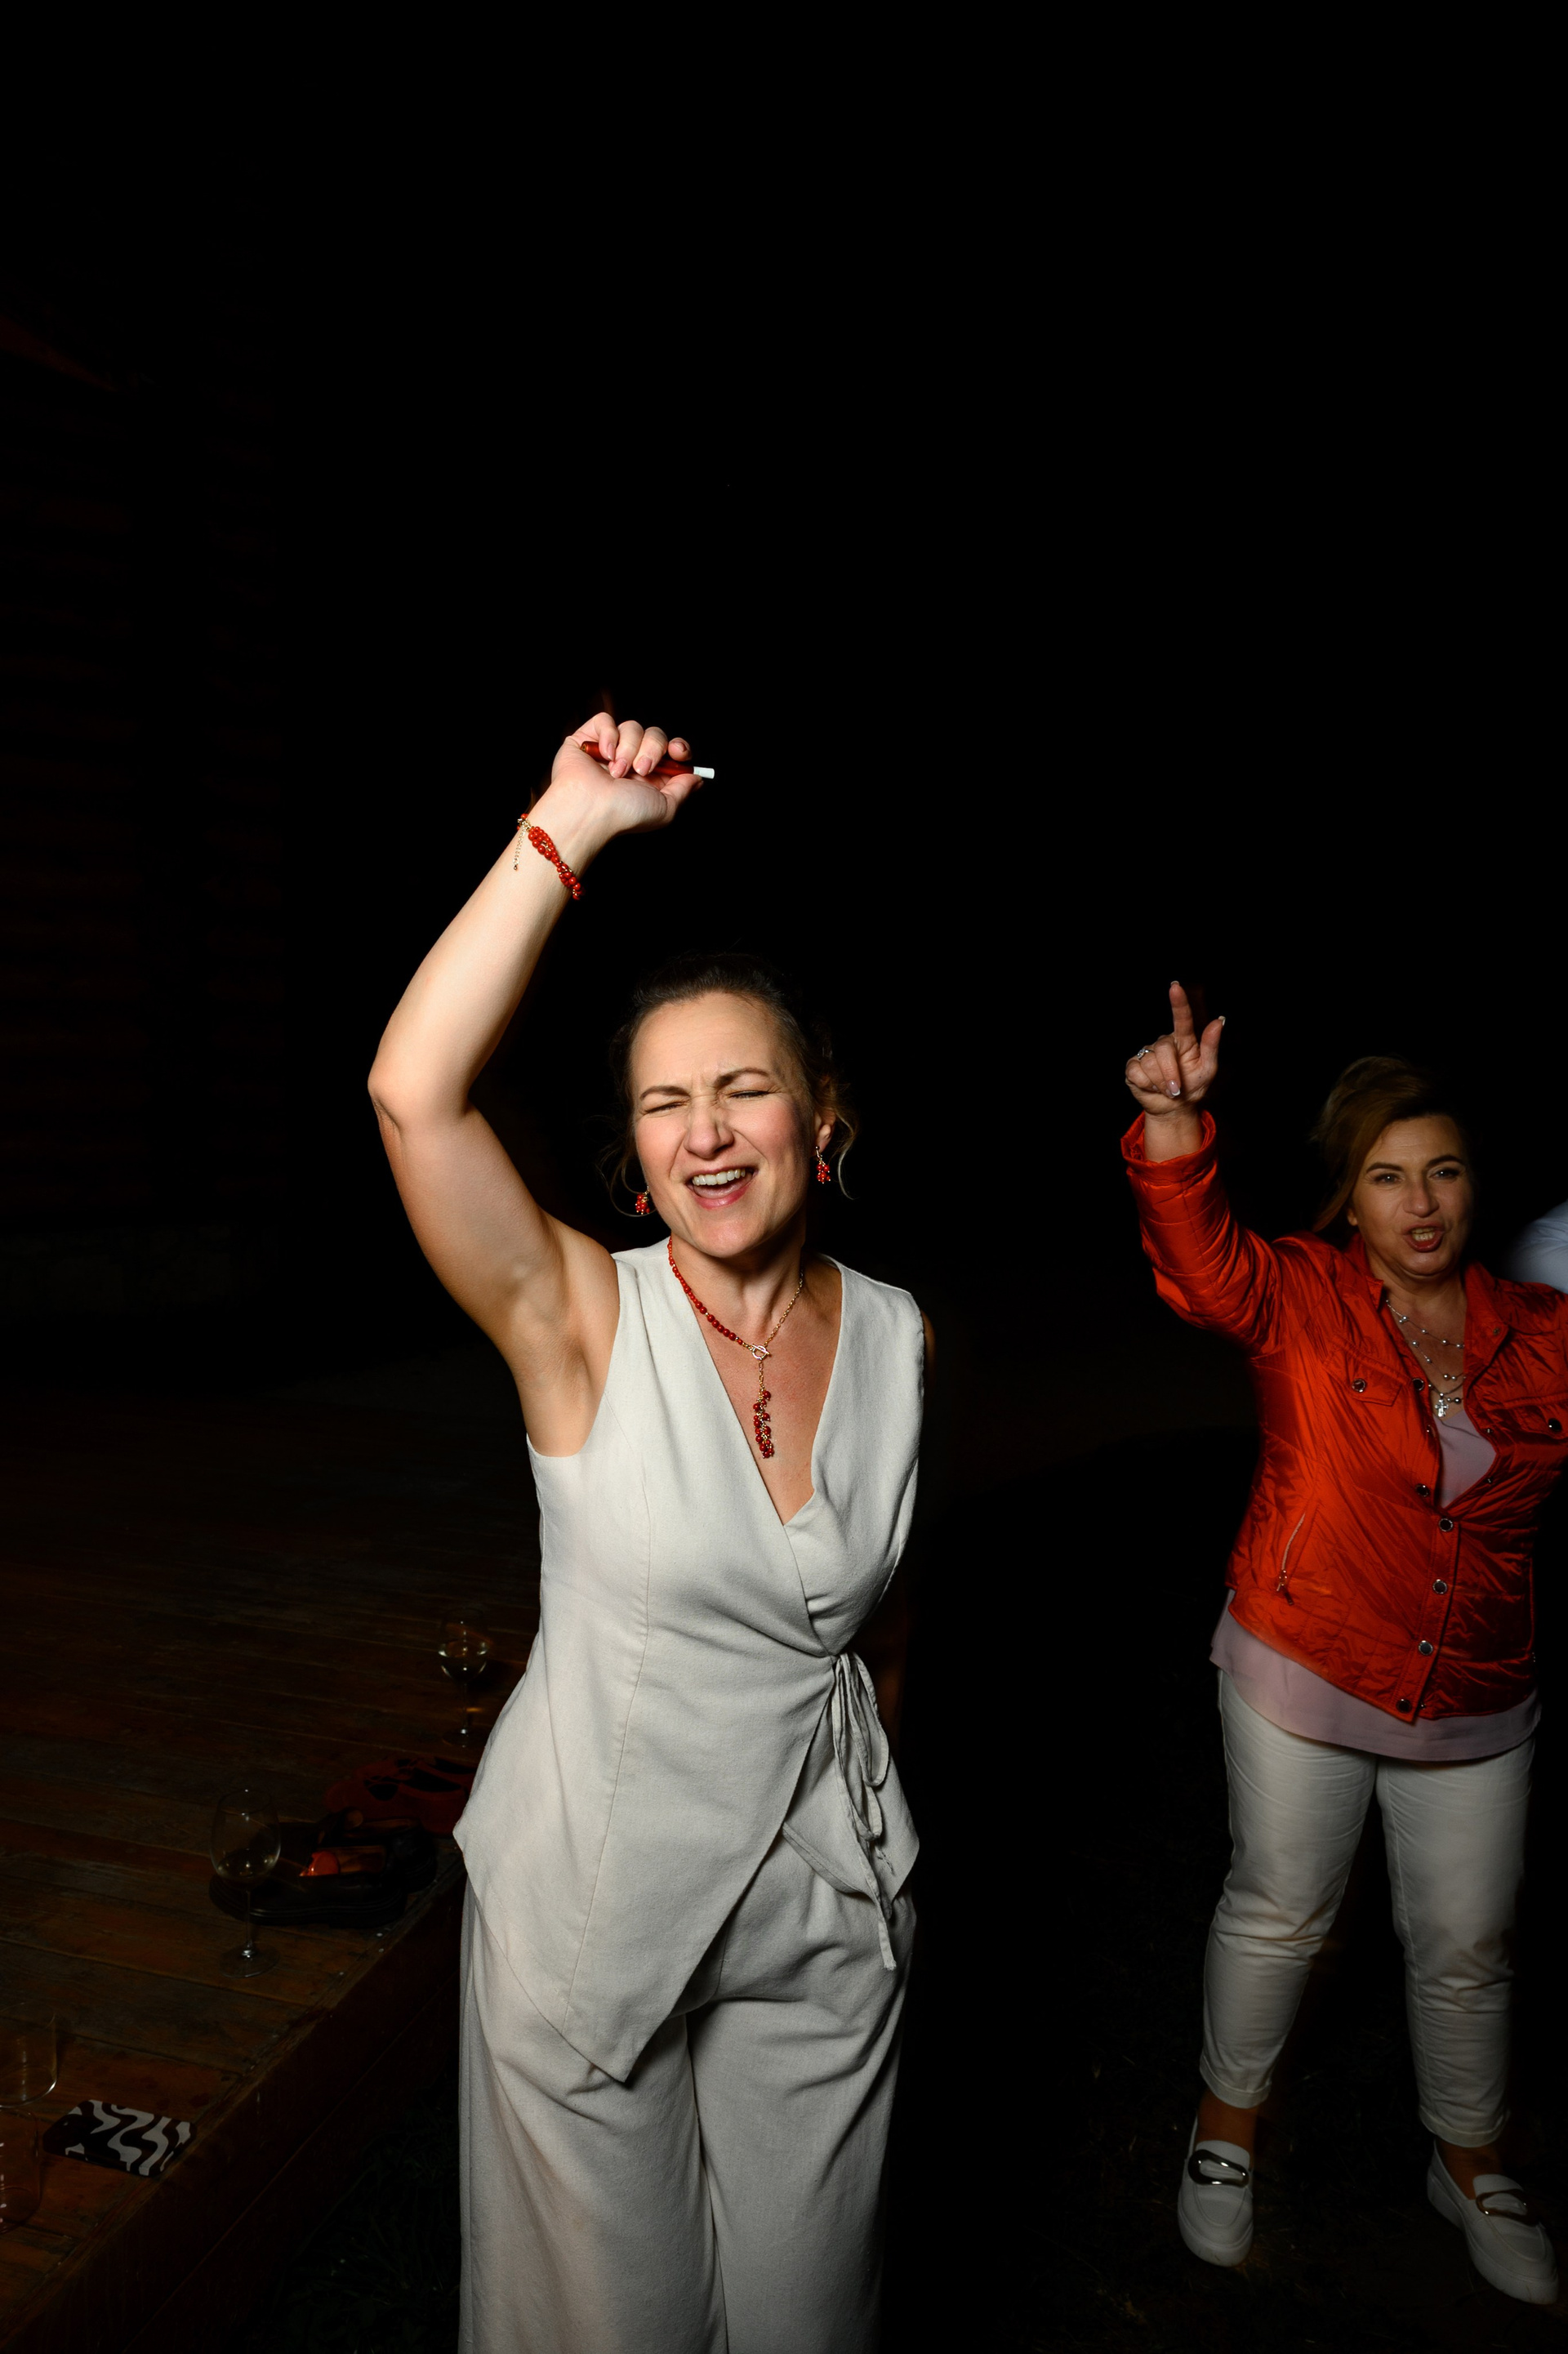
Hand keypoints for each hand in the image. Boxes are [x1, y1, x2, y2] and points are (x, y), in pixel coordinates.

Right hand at [541, 713, 700, 848]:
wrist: (590, 810)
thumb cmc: (624, 814)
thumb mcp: (665, 808)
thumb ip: (683, 790)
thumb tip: (697, 777)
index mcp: (650, 777)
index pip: (671, 751)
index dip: (679, 747)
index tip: (678, 752)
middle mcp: (631, 761)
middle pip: (655, 734)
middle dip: (652, 749)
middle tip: (641, 770)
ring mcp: (609, 749)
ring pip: (632, 727)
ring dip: (629, 749)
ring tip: (617, 772)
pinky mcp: (587, 739)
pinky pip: (605, 720)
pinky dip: (608, 735)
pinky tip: (605, 755)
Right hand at [1124, 982, 1223, 1117]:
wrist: (1174, 1108)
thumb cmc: (1193, 1086)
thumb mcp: (1208, 1069)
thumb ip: (1211, 1046)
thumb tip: (1219, 1020)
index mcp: (1184, 1040)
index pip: (1181, 1018)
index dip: (1178, 1003)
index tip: (1175, 987)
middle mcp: (1164, 1043)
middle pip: (1163, 1050)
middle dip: (1171, 1074)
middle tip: (1177, 1090)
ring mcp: (1146, 1054)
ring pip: (1150, 1064)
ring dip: (1161, 1083)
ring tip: (1167, 1090)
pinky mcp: (1133, 1067)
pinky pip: (1137, 1073)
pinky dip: (1147, 1085)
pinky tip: (1152, 1088)